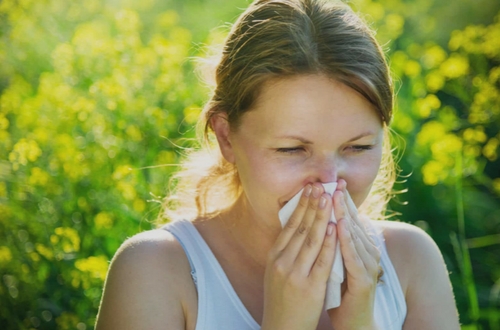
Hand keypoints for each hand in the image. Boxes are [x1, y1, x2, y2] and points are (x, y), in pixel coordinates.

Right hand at [261, 183, 336, 329]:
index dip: (300, 206)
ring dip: (320, 216)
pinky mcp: (309, 286)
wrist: (281, 328)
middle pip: (299, 228)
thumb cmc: (282, 299)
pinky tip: (333, 227)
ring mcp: (295, 274)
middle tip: (319, 186)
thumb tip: (295, 227)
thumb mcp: (277, 272)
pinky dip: (327, 242)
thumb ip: (286, 251)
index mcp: (274, 257)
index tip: (309, 189)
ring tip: (327, 198)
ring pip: (310, 239)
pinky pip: (321, 260)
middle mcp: (282, 262)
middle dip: (311, 205)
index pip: (289, 226)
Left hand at [328, 179, 380, 329]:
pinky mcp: (365, 280)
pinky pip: (354, 257)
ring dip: (345, 215)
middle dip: (342, 203)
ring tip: (335, 197)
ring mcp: (368, 266)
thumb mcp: (335, 262)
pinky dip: (346, 240)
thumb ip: (332, 243)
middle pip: (353, 223)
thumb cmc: (341, 291)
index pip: (349, 219)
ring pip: (354, 236)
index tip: (330, 183)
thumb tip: (321, 221)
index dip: (340, 202)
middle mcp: (367, 253)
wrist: (353, 322)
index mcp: (359, 247)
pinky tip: (340, 227)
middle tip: (334, 183)